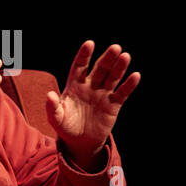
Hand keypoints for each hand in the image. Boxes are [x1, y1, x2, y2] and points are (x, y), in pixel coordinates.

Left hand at [46, 41, 140, 170]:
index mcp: (74, 85)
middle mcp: (89, 86)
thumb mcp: (56, 118)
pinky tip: (135, 75)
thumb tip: (49, 95)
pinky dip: (129, 85)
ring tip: (125, 56)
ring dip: (119, 67)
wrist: (80, 141)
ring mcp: (102, 94)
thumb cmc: (65, 126)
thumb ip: (52, 107)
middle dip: (107, 58)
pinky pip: (122, 93)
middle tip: (115, 47)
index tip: (89, 43)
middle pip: (99, 69)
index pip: (80, 66)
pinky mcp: (113, 105)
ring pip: (112, 77)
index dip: (84, 55)